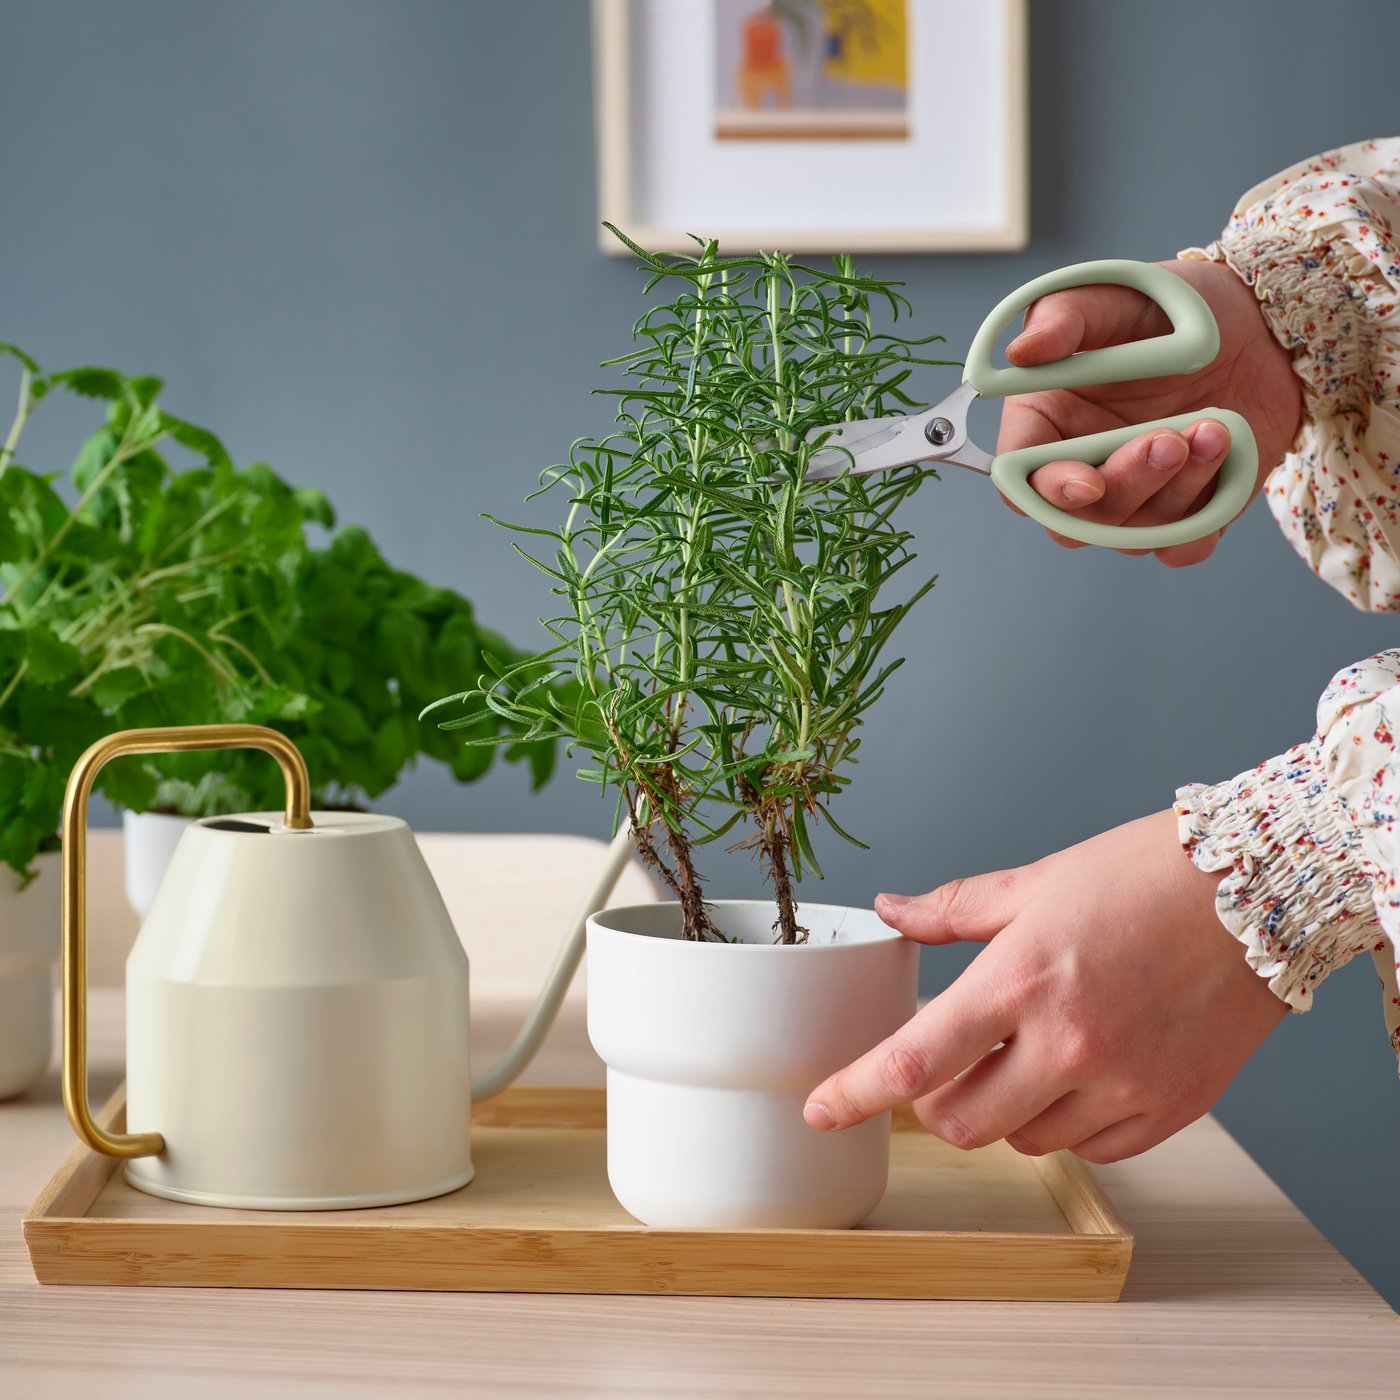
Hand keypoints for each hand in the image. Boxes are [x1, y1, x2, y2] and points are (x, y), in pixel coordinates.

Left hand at [804, 811, 1286, 1162]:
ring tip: (1031, 1051)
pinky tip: (1083, 1072)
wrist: (1260, 888)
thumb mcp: (1037, 881)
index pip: (914, 1060)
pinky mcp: (1171, 1109)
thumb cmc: (1146, 875)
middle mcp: (1069, 1042)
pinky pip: (1091, 1147)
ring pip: (1023, 1139)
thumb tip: (891, 910)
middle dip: (936, 1103)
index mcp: (1021, 978)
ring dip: (1005, 1109)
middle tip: (947, 1063)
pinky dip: (1069, 1122)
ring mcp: (1123, 1083)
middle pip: (959, 1123)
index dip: (855, 1093)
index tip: (820, 1109)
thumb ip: (953, 911)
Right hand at [999, 258, 1302, 567]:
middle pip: (1074, 523)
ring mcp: (1134, 498)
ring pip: (1132, 537)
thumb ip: (1063, 317)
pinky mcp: (1187, 514)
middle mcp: (1081, 469)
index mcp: (1045, 424)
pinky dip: (1205, 521)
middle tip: (1167, 439)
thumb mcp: (1115, 295)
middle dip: (1123, 487)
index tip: (1085, 482)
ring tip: (1214, 427)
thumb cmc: (1174, 307)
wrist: (1260, 323)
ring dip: (1176, 489)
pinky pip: (1183, 549)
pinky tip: (1225, 457)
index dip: (1044, 492)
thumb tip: (1020, 352)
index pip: (1019, 482)